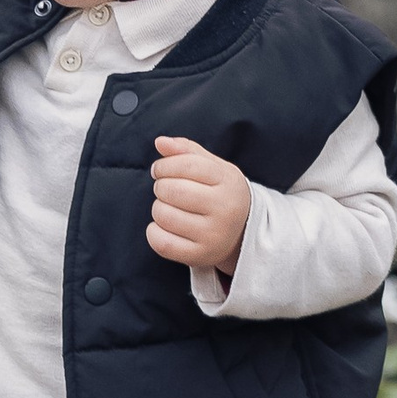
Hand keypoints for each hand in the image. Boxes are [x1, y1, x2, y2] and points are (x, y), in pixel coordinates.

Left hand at [147, 137, 252, 278]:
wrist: (243, 232)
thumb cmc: (221, 194)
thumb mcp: (214, 167)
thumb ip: (187, 151)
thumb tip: (160, 142)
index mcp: (228, 181)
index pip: (188, 165)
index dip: (165, 165)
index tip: (159, 169)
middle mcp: (224, 209)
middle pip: (173, 190)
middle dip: (160, 186)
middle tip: (165, 189)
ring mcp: (213, 234)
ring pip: (164, 215)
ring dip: (158, 208)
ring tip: (168, 208)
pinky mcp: (200, 255)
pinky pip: (162, 243)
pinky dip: (154, 232)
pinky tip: (163, 227)